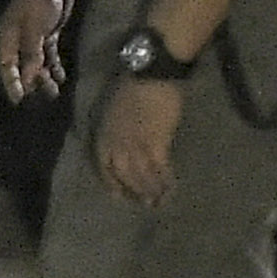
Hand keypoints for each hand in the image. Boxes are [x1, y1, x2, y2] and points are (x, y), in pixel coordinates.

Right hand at [0, 0, 73, 101]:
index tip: (18, 100)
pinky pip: (48, 54)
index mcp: (6, 37)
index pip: (6, 66)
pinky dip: (54, 65)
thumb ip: (31, 56)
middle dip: (31, 83)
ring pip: (36, 63)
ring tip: (54, 90)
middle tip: (44, 96)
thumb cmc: (38, 2)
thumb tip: (28, 80)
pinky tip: (61, 76)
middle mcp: (16, 39)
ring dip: (44, 77)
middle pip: (21, 67)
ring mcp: (32, 36)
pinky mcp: (47, 33)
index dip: (11, 83)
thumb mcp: (34, 31)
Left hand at [96, 71, 185, 203]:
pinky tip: (172, 189)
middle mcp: (117, 145)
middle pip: (124, 176)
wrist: (150, 73)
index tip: (119, 195)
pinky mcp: (157, 146)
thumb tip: (129, 139)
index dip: (112, 183)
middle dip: (134, 191)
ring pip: (142, 177)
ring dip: (151, 191)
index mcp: (104, 134)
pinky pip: (160, 170)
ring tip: (159, 203)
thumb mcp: (115, 107)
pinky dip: (166, 181)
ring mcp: (136, 147)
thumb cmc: (132, 83)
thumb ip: (119, 127)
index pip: (104, 167)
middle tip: (144, 204)